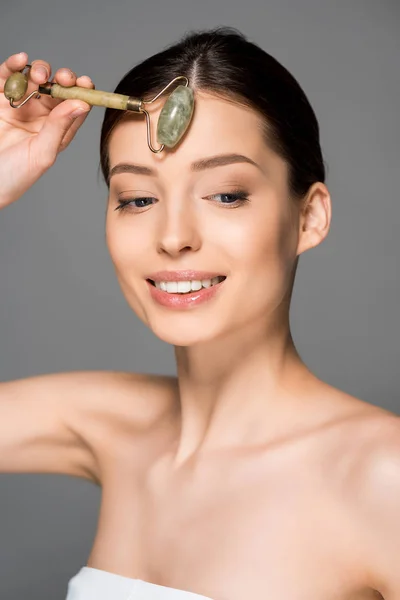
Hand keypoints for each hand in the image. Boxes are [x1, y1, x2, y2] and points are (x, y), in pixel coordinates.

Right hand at [0, 52, 93, 207]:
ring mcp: (20, 106)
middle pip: (57, 89)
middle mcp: (41, 116)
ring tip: (39, 76)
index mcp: (58, 131)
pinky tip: (20, 60)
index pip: (75, 107)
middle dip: (63, 79)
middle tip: (63, 78)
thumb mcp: (42, 154)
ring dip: (40, 71)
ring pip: (34, 79)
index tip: (86, 83)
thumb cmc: (15, 176)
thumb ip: (59, 127)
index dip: (83, 92)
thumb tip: (82, 104)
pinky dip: (14, 65)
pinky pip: (7, 77)